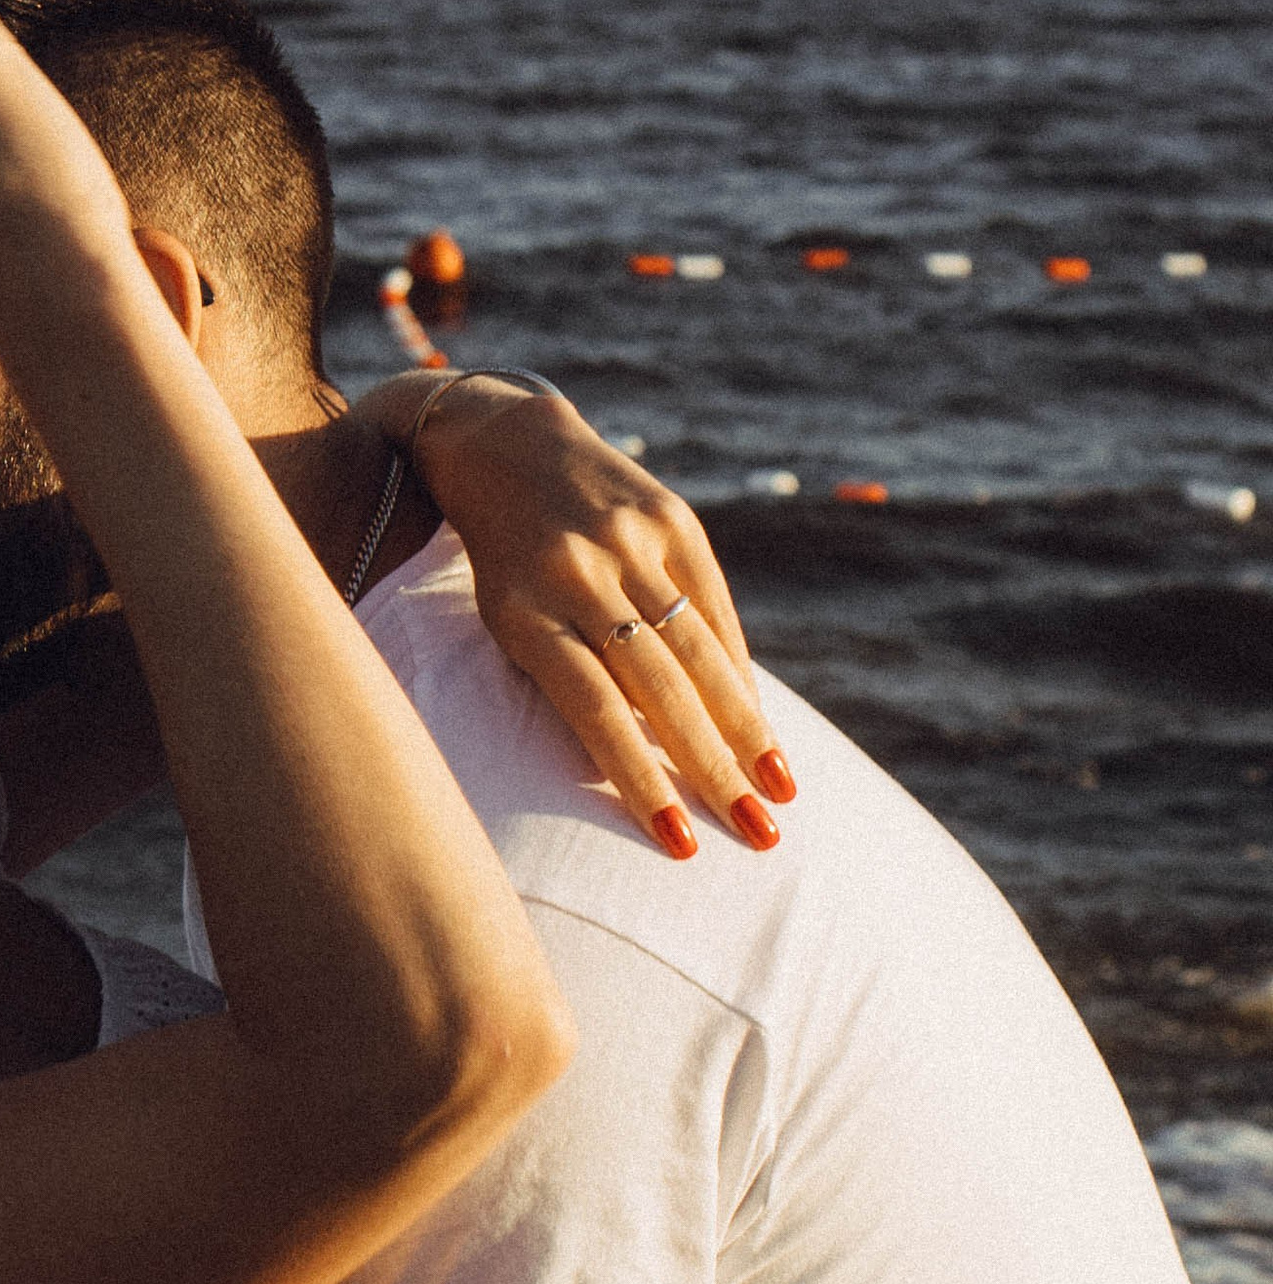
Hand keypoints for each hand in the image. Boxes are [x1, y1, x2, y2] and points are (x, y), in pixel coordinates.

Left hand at [349, 374, 790, 858]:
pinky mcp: (670, 516)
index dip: (638, 776)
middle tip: (757, 834)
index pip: (592, 708)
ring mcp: (628, 540)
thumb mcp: (506, 619)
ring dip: (746, 728)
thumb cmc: (505, 563)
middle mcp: (578, 574)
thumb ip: (567, 678)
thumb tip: (652, 759)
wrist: (504, 442)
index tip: (680, 841)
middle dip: (713, 768)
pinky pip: (715, 606)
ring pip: (699, 650)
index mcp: (523, 612)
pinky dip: (737, 669)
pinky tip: (759, 723)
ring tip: (779, 789)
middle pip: (659, 687)